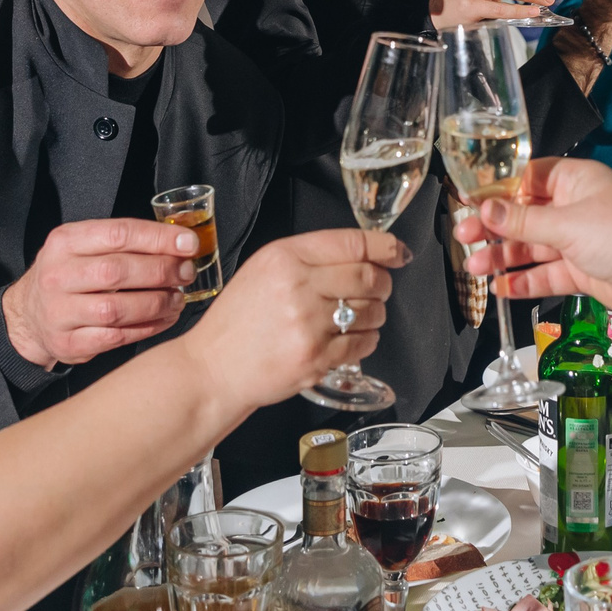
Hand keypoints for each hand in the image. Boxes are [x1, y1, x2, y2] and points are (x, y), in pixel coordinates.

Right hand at [1, 217, 199, 368]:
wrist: (28, 316)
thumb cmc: (69, 275)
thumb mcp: (83, 247)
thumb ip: (124, 242)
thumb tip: (180, 244)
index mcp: (65, 241)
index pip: (118, 234)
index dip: (159, 238)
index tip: (189, 244)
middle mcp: (57, 275)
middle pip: (118, 271)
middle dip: (162, 271)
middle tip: (186, 273)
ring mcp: (59, 312)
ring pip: (117, 308)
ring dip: (156, 304)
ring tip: (177, 299)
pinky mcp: (67, 343)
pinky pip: (115, 337)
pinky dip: (146, 328)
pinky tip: (163, 320)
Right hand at [180, 229, 404, 406]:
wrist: (213, 368)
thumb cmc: (238, 320)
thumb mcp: (263, 269)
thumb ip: (309, 257)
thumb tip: (364, 253)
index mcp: (284, 257)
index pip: (352, 242)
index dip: (384, 246)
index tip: (398, 252)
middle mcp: (298, 286)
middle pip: (369, 276)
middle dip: (382, 282)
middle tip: (377, 289)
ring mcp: (308, 324)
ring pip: (372, 310)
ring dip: (376, 313)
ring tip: (358, 316)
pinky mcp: (316, 358)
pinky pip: (363, 343)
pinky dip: (366, 340)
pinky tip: (351, 338)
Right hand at [453, 158, 611, 315]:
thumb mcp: (567, 224)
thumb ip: (523, 221)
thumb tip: (485, 210)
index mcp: (575, 180)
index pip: (527, 179)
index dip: (496, 191)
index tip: (467, 201)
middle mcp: (575, 207)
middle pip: (525, 215)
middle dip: (494, 228)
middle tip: (462, 237)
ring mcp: (578, 240)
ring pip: (532, 246)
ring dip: (503, 256)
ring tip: (473, 268)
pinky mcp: (581, 271)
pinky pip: (546, 273)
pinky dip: (524, 280)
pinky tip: (500, 287)